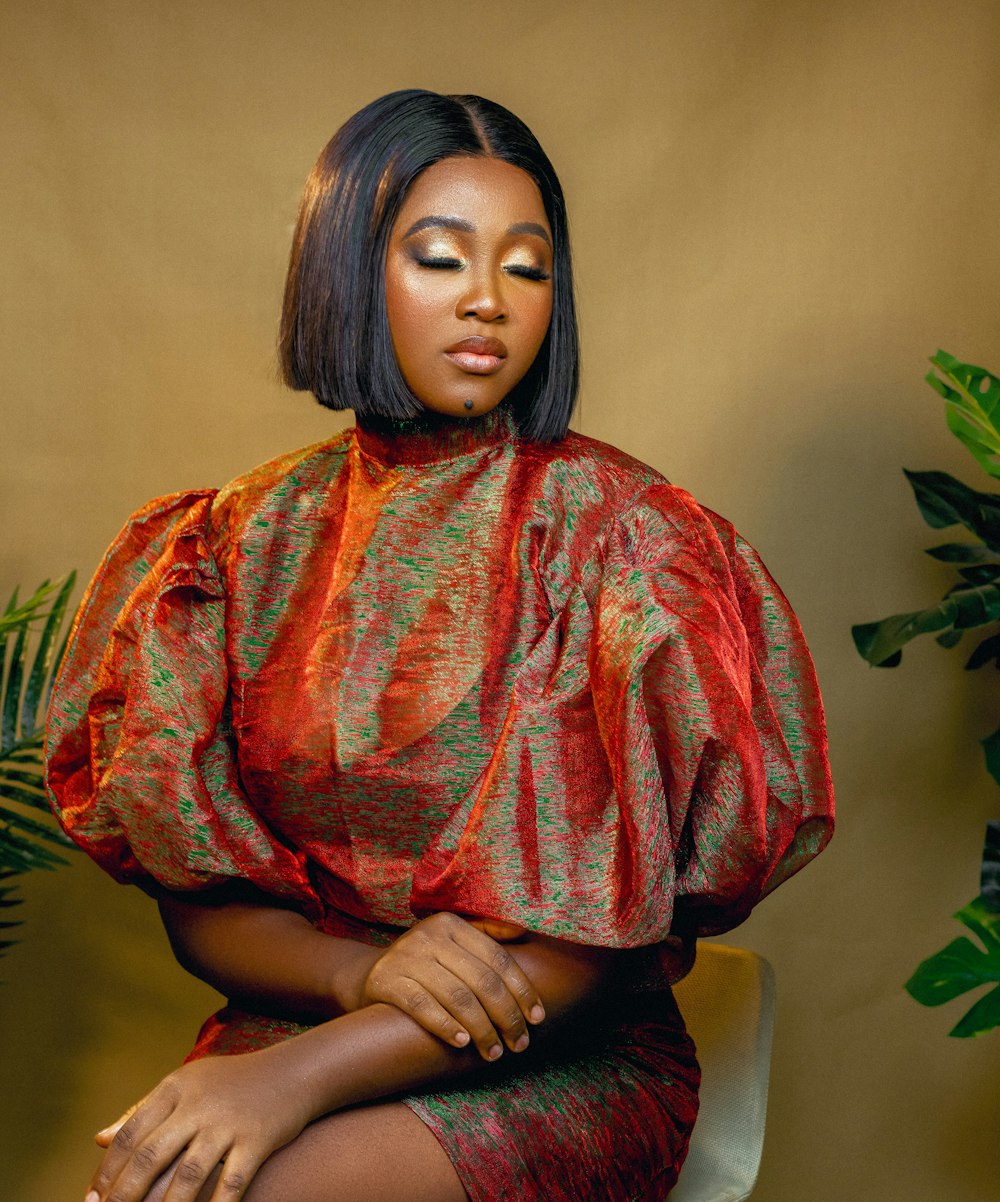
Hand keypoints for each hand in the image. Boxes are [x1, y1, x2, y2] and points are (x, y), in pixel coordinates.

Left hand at [85, 1047, 315, 1201]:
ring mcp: (229, 1123)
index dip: (109, 1170)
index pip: (132, 1133)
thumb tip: (100, 1140)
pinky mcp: (257, 1140)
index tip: (93, 1199)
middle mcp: (199, 1104)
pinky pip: (231, 1184)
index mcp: (176, 1087)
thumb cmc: (233, 1082)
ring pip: (188, 1176)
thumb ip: (144, 1109)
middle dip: (125, 1195)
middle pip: (152, 1156)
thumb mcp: (187, 1084)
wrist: (294, 1071)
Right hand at [357, 912, 544, 1060]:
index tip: (537, 1018)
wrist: (366, 976)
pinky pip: (422, 1006)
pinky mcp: (386, 981)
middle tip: (519, 1044)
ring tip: (494, 1052)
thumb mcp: (450, 941)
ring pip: (457, 996)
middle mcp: (430, 935)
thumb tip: (524, 932)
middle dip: (507, 1016)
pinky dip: (446, 1026)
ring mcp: (406, 957)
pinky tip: (463, 1043)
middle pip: (482, 980)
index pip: (497, 958)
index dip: (521, 990)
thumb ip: (486, 934)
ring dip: (482, 1029)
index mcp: (451, 924)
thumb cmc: (422, 964)